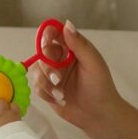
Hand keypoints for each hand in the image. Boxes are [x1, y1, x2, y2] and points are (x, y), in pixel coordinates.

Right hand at [32, 20, 122, 135]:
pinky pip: (37, 87)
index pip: (55, 34)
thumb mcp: (92, 63)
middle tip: (57, 79)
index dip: (47, 34)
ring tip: (61, 95)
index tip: (46, 42)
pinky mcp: (47, 90)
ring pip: (37, 71)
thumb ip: (79, 44)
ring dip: (46, 83)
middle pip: (42, 53)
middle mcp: (60, 59)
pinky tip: (60, 100)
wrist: (99, 115)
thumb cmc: (100, 86)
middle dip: (47, 67)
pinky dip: (46, 94)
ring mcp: (53, 75)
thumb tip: (67, 24)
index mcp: (72, 48)